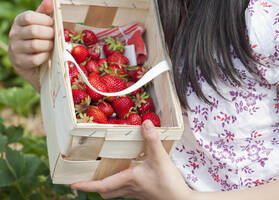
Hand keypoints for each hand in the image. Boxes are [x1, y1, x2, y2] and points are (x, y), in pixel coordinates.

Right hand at [8, 0, 53, 90]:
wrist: (27, 59)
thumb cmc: (36, 36)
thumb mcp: (39, 22)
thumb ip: (44, 11)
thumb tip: (49, 0)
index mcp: (18, 21)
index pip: (29, 17)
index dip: (44, 19)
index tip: (51, 23)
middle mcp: (13, 35)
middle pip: (34, 31)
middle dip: (49, 33)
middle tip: (54, 35)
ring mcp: (15, 49)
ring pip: (35, 45)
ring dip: (48, 45)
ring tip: (51, 44)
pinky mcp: (20, 62)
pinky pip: (36, 59)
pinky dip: (45, 56)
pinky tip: (47, 53)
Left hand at [71, 120, 192, 199]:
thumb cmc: (169, 183)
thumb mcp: (160, 158)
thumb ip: (151, 139)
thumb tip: (145, 122)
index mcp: (128, 180)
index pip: (102, 185)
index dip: (86, 185)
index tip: (73, 184)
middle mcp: (129, 189)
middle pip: (106, 192)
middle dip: (94, 186)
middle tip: (86, 178)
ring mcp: (136, 193)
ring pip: (115, 192)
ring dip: (106, 185)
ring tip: (102, 174)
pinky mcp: (144, 193)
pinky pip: (126, 190)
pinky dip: (120, 183)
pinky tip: (128, 173)